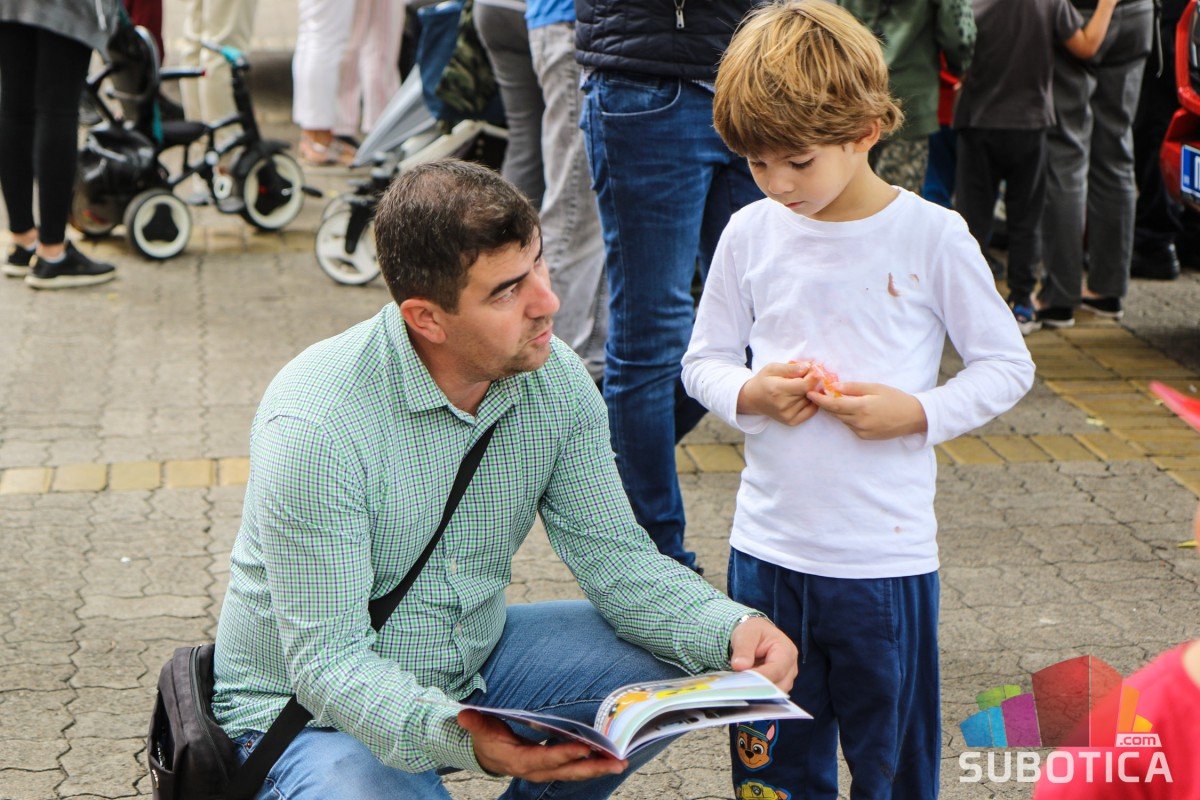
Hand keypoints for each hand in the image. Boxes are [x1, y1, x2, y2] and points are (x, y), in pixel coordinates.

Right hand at [458, 710, 627, 781]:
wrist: (487, 755)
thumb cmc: (487, 739)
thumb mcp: (481, 730)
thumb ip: (475, 723)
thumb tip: (462, 715)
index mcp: (520, 761)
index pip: (545, 759)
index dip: (564, 754)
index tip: (584, 748)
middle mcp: (536, 770)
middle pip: (567, 771)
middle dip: (593, 767)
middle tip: (617, 762)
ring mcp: (546, 771)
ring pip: (575, 773)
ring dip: (598, 768)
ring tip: (620, 763)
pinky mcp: (553, 767)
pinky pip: (575, 768)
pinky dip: (592, 765)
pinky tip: (609, 759)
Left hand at [729, 617, 798, 692]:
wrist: (755, 635)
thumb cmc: (752, 632)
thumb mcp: (746, 634)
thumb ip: (743, 649)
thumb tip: (740, 666)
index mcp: (786, 651)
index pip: (776, 670)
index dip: (761, 677)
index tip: (744, 682)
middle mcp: (791, 668)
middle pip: (778, 685)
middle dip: (759, 688)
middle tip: (738, 689)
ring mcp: (786, 679)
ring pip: (774, 694)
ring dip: (758, 693)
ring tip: (740, 690)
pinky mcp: (778, 686)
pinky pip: (770, 696)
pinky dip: (758, 695)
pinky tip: (744, 692)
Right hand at [737, 362, 820, 425]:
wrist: (753, 399)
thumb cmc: (764, 381)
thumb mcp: (773, 368)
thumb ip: (791, 368)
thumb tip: (809, 367)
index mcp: (778, 390)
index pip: (805, 385)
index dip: (813, 377)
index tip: (813, 370)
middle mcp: (783, 405)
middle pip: (809, 392)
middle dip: (812, 382)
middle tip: (806, 376)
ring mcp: (787, 415)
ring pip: (811, 400)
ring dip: (810, 392)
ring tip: (799, 386)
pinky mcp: (791, 421)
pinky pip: (811, 411)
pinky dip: (812, 402)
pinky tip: (803, 396)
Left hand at [806, 381, 926, 440]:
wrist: (913, 417)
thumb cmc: (895, 398)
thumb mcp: (875, 387)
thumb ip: (853, 388)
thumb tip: (833, 387)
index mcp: (861, 408)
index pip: (834, 405)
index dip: (819, 400)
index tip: (809, 393)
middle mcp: (859, 422)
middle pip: (835, 413)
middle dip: (826, 403)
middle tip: (819, 392)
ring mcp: (862, 431)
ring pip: (842, 420)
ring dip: (837, 410)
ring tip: (837, 399)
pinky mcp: (865, 437)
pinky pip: (850, 426)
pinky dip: (848, 417)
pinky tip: (853, 410)